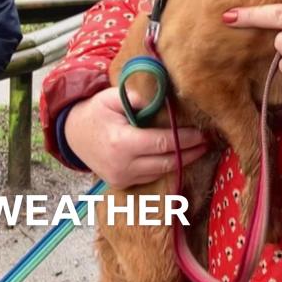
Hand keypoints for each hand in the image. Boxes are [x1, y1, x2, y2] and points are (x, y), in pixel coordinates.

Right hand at [64, 87, 209, 188]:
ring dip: (182, 162)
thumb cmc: (96, 112)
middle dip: (191, 152)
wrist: (73, 134)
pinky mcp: (122, 183)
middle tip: (208, 142)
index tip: (202, 133)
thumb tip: (164, 100)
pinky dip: (166, 168)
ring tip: (200, 148)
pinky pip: (151, 177)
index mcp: (121, 143)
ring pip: (161, 173)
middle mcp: (122, 165)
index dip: (185, 140)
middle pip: (167, 162)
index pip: (162, 144)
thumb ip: (137, 98)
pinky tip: (180, 156)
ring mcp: (121, 178)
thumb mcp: (112, 97)